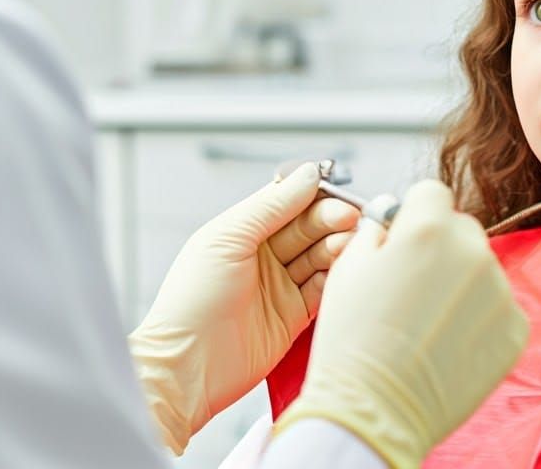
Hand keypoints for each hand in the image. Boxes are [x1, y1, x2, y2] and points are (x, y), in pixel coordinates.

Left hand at [129, 163, 359, 453]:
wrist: (187, 366)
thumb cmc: (191, 302)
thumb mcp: (228, 239)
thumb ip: (271, 206)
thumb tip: (308, 174)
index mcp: (243, 231)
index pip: (288, 201)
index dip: (315, 196)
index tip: (338, 194)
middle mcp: (263, 256)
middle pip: (309, 227)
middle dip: (332, 220)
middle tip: (353, 218)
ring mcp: (280, 286)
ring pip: (320, 256)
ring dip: (338, 247)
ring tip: (351, 242)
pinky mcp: (294, 317)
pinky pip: (324, 290)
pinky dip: (338, 278)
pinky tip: (348, 269)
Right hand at [275, 180, 528, 468]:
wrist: (376, 410)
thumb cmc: (354, 341)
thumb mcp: (348, 267)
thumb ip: (377, 231)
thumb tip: (391, 219)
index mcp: (428, 227)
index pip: (432, 193)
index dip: (414, 216)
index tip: (403, 241)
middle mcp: (472, 251)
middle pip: (461, 229)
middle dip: (440, 248)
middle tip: (412, 287)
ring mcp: (500, 292)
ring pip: (481, 269)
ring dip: (461, 284)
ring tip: (427, 322)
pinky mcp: (515, 329)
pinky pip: (499, 307)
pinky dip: (479, 319)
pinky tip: (448, 342)